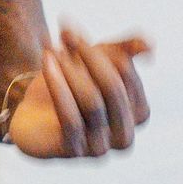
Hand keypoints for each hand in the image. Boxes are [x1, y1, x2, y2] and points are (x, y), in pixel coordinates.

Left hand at [5, 28, 151, 157]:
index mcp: (139, 112)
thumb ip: (122, 50)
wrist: (32, 113)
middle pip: (113, 88)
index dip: (100, 48)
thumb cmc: (70, 85)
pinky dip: (58, 86)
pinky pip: (71, 118)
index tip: (70, 31)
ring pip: (92, 102)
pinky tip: (47, 64)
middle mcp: (125, 135)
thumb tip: (150, 45)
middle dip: (87, 58)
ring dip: (70, 70)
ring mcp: (101, 147)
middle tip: (62, 37)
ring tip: (51, 52)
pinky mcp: (74, 151)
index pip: (126, 73)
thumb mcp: (94, 62)